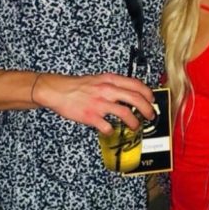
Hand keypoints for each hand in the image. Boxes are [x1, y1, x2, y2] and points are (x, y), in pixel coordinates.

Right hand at [33, 73, 154, 134]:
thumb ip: (113, 85)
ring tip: (135, 126)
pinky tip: (111, 130)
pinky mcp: (92, 116)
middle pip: (136, 99)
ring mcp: (100, 104)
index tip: (152, 100)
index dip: (148, 93)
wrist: (57, 90)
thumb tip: (129, 93)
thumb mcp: (99, 79)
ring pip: (126, 113)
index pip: (136, 84)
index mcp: (110, 80)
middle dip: (147, 109)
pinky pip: (108, 126)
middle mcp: (107, 90)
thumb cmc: (77, 86)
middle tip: (150, 115)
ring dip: (135, 122)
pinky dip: (112, 130)